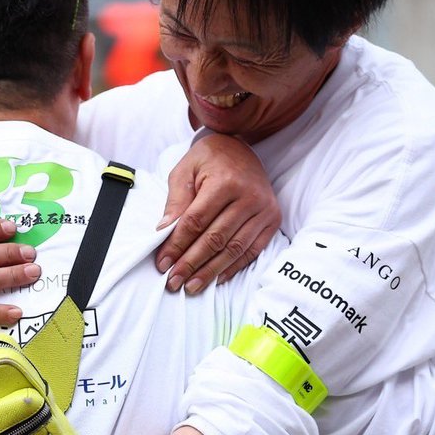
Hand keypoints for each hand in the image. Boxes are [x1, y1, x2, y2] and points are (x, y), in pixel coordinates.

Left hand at [155, 133, 280, 293]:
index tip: (163, 264)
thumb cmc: (207, 160)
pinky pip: (253, 249)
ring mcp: (264, 209)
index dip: (177, 245)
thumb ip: (175, 202)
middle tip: (174, 281)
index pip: (196, 221)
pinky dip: (234, 267)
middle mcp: (249, 197)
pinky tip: (217, 278)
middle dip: (191, 263)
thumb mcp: (184, 171)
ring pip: (234, 248)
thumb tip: (163, 232)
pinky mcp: (272, 219)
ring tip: (192, 286)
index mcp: (224, 182)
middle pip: (215, 239)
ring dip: (211, 271)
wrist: (238, 148)